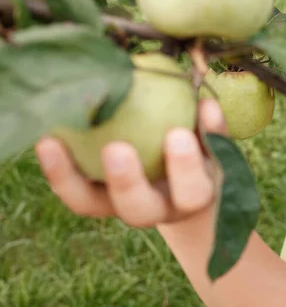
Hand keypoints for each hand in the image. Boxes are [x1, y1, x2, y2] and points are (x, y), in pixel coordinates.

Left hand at [34, 99, 226, 227]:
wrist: (177, 178)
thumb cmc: (200, 148)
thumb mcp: (211, 140)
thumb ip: (211, 127)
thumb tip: (206, 102)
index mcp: (191, 198)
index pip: (193, 192)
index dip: (186, 168)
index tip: (179, 134)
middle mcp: (155, 209)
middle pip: (139, 210)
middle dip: (126, 183)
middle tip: (116, 149)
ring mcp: (119, 206)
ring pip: (91, 205)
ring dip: (69, 178)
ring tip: (51, 143)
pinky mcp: (93, 199)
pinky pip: (72, 189)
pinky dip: (57, 167)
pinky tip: (46, 138)